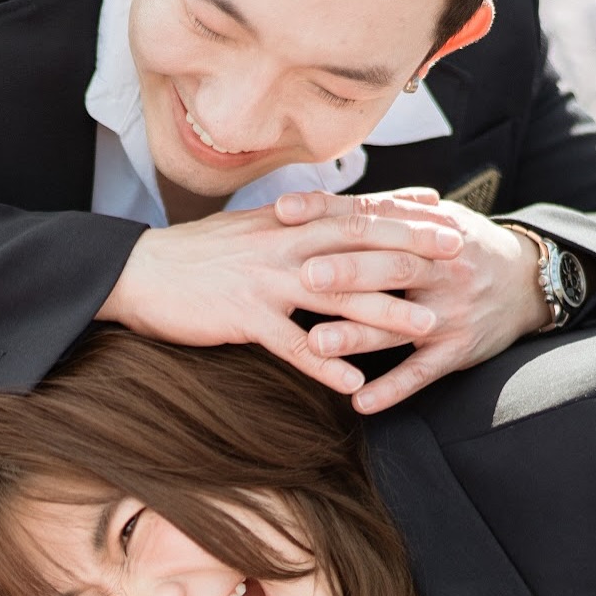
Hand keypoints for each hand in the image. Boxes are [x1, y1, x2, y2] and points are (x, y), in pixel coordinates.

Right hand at [96, 194, 464, 396]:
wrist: (135, 272)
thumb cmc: (190, 256)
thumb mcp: (244, 228)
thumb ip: (286, 223)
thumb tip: (317, 216)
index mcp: (284, 223)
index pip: (354, 211)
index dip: (402, 211)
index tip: (445, 212)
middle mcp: (282, 245)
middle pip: (359, 245)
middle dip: (412, 250)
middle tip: (459, 257)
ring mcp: (264, 281)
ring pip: (337, 296)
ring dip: (384, 313)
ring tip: (426, 327)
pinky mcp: (243, 317)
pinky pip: (292, 345)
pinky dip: (324, 365)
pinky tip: (353, 384)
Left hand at [274, 190, 550, 411]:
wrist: (529, 282)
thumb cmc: (464, 246)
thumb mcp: (435, 218)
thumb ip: (384, 210)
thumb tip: (320, 200)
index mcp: (429, 229)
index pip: (374, 216)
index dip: (329, 212)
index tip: (284, 212)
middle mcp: (443, 268)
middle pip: (392, 267)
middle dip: (348, 271)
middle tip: (303, 276)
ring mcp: (450, 313)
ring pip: (400, 325)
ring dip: (357, 335)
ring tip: (315, 343)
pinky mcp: (457, 352)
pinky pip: (421, 374)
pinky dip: (392, 390)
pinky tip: (360, 403)